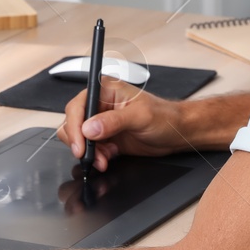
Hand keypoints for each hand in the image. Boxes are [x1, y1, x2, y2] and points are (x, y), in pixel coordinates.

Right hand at [56, 77, 184, 170]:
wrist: (177, 133)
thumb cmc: (164, 116)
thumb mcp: (140, 116)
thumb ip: (113, 121)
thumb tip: (89, 128)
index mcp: (104, 90)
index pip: (78, 106)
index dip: (74, 126)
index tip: (80, 144)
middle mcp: (100, 105)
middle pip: (73, 123)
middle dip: (80, 142)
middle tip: (89, 156)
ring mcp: (101, 123)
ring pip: (79, 138)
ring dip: (88, 152)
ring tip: (103, 159)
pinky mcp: (105, 139)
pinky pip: (90, 150)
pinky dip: (95, 157)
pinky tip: (107, 159)